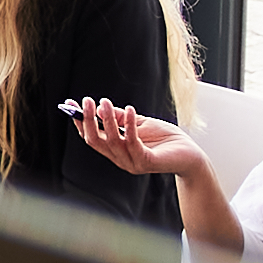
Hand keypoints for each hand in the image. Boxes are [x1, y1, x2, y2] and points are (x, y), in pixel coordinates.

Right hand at [68, 97, 208, 183]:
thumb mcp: (141, 124)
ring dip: (106, 120)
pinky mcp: (146, 162)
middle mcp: (120, 159)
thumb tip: (103, 108)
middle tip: (86, 101)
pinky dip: (129, 125)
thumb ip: (122, 119)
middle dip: (87, 120)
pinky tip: (131, 110)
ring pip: (111, 141)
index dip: (80, 122)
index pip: (91, 138)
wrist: (191, 155)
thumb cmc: (167, 140)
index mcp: (116, 151)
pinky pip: (133, 142)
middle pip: (95, 141)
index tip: (71, 105)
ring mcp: (132, 162)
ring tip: (104, 102)